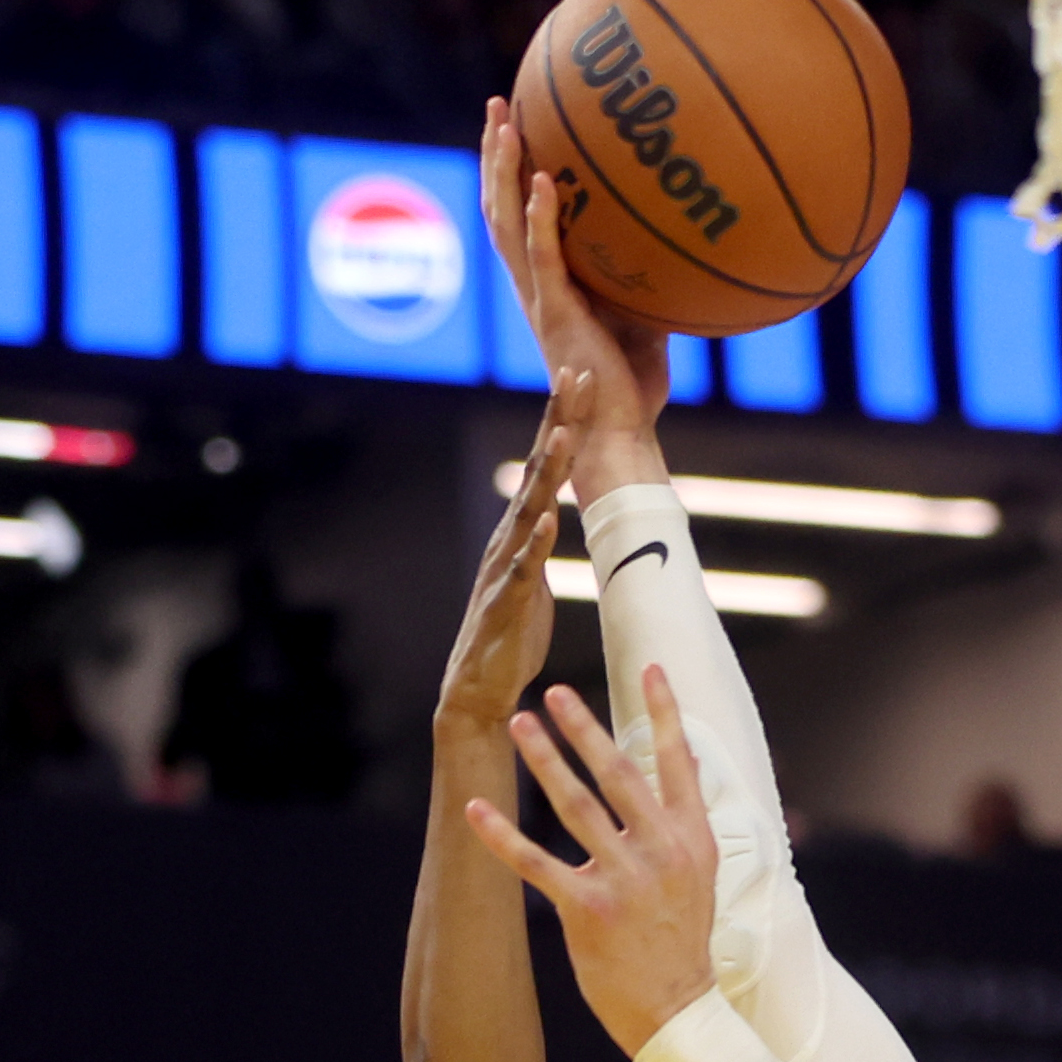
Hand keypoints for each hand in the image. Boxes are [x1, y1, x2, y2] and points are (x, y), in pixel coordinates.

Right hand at [436, 385, 581, 743]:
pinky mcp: (506, 603)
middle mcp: (510, 538)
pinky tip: (547, 520)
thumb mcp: (534, 579)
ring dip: (548, 470)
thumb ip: (541, 543)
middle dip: (559, 420)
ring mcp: (505, 567)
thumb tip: (553, 515)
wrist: (478, 687)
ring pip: (530, 509)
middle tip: (576, 374)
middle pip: (539, 469)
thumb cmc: (511, 634)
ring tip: (566, 431)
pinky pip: (522, 569)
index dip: (564, 420)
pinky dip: (534, 544)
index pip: (547, 465)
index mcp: (522, 530)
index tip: (583, 376)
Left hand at [465, 667, 721, 1057]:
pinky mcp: (586, 910)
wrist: (677, 1009)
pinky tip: (476, 809)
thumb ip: (686, 820)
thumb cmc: (682, 942)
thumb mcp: (702, 877)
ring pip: (575, 806)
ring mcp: (624, 880)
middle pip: (617, 774)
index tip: (653, 667)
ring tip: (517, 723)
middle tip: (555, 692)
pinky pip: (536, 863)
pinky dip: (502, 835)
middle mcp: (660, 852)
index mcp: (691, 840)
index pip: (677, 764)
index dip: (666, 713)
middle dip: (584, 729)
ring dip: (543, 760)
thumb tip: (682, 763)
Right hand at [482, 99, 669, 481]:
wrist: (620, 436)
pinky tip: (544, 179)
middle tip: (496, 103)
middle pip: (499, 207)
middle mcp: (533, 287)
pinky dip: (541, 217)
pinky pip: (543, 257)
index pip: (517, 218)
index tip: (515, 125)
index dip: (510, 173)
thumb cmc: (633, 387)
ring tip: (504, 122)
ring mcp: (541, 300)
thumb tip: (683, 241)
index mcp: (547, 286)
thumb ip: (647, 278)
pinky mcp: (556, 316)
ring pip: (507, 223)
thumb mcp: (644, 317)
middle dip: (495, 155)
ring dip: (503, 171)